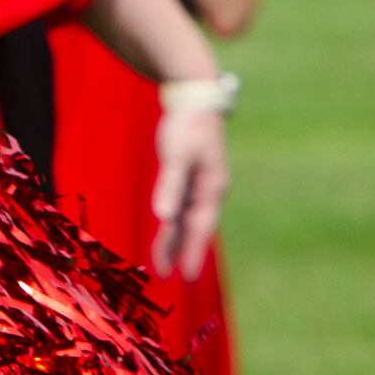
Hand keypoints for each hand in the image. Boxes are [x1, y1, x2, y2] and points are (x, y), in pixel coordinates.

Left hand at [150, 102, 229, 279]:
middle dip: (182, 252)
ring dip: (175, 240)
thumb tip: (164, 216)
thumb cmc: (188, 125)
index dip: (194, 252)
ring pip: (186, 219)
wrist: (195, 98)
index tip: (188, 277)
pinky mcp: (189, 176)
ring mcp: (199, 184)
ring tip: (162, 264)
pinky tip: (166, 232)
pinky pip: (181, 206)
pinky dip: (173, 222)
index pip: (201, 227)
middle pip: (193, 227)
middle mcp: (208, 190)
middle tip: (168, 277)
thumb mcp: (178, 155)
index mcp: (212, 187)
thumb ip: (171, 185)